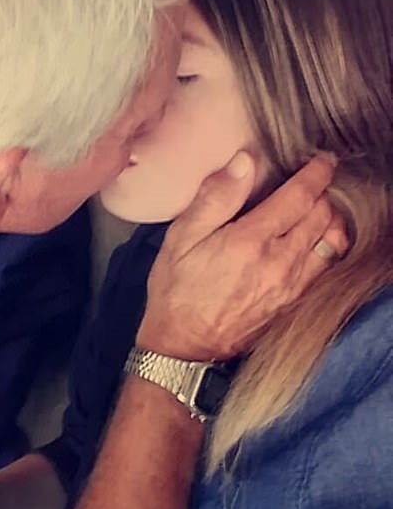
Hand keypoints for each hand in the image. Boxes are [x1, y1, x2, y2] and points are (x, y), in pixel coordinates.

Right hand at [137, 152, 347, 360]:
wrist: (184, 347)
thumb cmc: (177, 291)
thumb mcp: (181, 238)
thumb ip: (215, 197)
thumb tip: (244, 162)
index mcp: (251, 242)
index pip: (300, 197)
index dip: (316, 173)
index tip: (321, 161)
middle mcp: (280, 264)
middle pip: (323, 216)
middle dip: (322, 192)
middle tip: (312, 181)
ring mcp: (291, 286)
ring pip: (332, 241)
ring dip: (329, 219)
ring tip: (315, 207)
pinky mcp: (293, 302)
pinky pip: (326, 266)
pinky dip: (327, 245)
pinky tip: (311, 238)